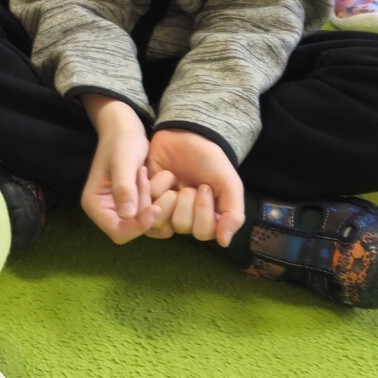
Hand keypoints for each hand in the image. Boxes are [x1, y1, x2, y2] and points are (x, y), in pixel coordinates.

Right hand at [80, 98, 162, 243]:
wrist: (125, 126)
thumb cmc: (121, 140)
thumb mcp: (123, 162)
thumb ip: (124, 188)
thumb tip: (127, 216)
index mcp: (95, 205)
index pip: (118, 232)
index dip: (138, 226)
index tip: (156, 207)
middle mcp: (106, 212)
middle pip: (132, 229)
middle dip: (145, 208)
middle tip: (145, 176)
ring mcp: (120, 208)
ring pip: (144, 223)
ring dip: (152, 202)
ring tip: (146, 173)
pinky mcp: (133, 203)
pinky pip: (150, 214)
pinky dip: (157, 199)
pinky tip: (153, 177)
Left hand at [142, 128, 244, 246]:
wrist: (187, 135)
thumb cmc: (211, 161)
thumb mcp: (229, 184)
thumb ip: (233, 213)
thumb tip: (224, 242)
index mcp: (206, 218)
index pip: (203, 233)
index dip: (203, 211)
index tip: (204, 187)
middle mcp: (185, 218)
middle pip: (182, 226)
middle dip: (187, 200)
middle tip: (190, 183)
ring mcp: (164, 209)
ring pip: (161, 219)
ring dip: (169, 195)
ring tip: (174, 178)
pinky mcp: (147, 198)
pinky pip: (144, 204)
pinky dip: (155, 185)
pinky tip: (161, 173)